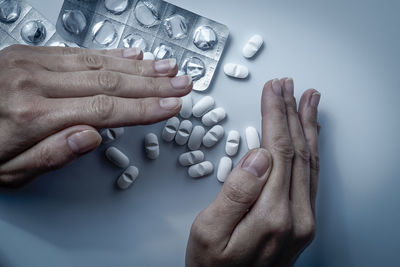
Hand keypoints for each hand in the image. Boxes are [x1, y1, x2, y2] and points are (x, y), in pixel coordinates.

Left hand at [0, 45, 191, 186]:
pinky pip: (78, 52)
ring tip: (167, 68)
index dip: (144, 108)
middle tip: (181, 83)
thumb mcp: (8, 172)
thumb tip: (92, 137)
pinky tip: (132, 55)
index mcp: (32, 116)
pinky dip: (110, 53)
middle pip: (109, 82)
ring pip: (99, 63)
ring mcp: (31, 64)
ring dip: (139, 67)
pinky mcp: (29, 54)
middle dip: (152, 84)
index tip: (172, 106)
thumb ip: (52, 155)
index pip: (104, 110)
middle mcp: (34, 83)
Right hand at [186, 78, 319, 266]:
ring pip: (309, 160)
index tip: (273, 90)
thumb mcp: (209, 231)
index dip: (276, 115)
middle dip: (292, 112)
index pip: (278, 149)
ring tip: (308, 99)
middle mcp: (296, 217)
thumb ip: (235, 193)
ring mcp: (304, 220)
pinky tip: (310, 136)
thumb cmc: (213, 266)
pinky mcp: (304, 222)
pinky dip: (311, 149)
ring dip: (308, 126)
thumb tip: (258, 156)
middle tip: (288, 85)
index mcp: (271, 215)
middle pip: (297, 150)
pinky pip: (311, 176)